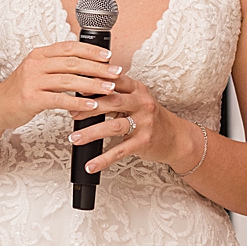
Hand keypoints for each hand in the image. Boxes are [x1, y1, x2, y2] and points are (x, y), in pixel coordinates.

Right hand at [0, 40, 122, 130]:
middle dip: (98, 68)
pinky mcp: (31, 98)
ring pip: (69, 81)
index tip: (109, 56)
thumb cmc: (22, 90)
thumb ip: (58, 66)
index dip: (91, 50)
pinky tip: (91, 105)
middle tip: (116, 73)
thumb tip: (89, 65)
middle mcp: (35, 64)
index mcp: (39, 54)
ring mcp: (32, 81)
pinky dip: (78, 103)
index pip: (69, 47)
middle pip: (73, 63)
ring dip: (92, 85)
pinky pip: (60, 100)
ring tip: (109, 89)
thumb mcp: (37, 72)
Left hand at [66, 72, 198, 174]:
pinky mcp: (144, 142)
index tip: (75, 85)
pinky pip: (120, 151)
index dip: (94, 81)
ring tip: (74, 138)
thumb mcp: (135, 99)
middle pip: (112, 101)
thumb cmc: (148, 116)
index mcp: (137, 89)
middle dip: (88, 107)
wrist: (176, 137)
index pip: (114, 80)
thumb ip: (114, 94)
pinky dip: (103, 159)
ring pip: (114, 126)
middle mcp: (142, 103)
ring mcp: (144, 123)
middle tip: (70, 113)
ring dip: (91, 133)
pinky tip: (91, 165)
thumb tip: (81, 92)